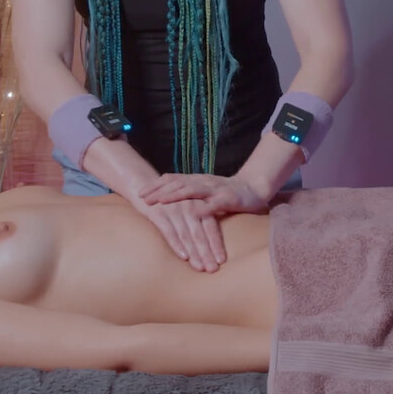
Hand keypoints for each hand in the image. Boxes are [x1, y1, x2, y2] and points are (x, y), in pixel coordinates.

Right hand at [124, 192, 227, 272]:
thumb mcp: (188, 207)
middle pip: (200, 234)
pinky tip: (183, 257)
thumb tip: (210, 246)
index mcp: (200, 205)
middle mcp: (189, 206)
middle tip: (212, 269)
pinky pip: (170, 232)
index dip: (216, 245)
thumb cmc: (171, 201)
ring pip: (187, 235)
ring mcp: (175, 209)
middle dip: (207, 253)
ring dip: (194, 253)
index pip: (212, 227)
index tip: (221, 261)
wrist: (145, 183)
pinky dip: (177, 245)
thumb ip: (199, 222)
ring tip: (200, 267)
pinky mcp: (159, 213)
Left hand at [141, 173, 269, 217]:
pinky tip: (194, 213)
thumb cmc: (225, 192)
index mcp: (196, 180)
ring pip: (193, 191)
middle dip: (160, 191)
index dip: (155, 185)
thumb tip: (164, 196)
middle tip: (143, 198)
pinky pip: (214, 204)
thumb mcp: (203, 190)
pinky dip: (204, 208)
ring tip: (161, 202)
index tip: (139, 192)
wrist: (253, 188)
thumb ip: (187, 192)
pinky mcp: (228, 199)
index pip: (172, 179)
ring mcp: (215, 189)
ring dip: (176, 196)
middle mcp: (203, 182)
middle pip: (178, 183)